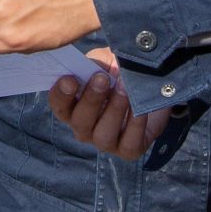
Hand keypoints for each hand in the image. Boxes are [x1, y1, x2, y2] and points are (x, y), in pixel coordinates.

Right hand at [46, 48, 171, 159]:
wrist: (152, 86)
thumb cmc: (120, 72)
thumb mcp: (105, 61)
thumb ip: (94, 63)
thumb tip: (88, 64)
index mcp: (73, 106)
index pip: (58, 105)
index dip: (60, 94)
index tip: (69, 79)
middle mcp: (85, 127)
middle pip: (79, 122)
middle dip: (90, 100)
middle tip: (101, 78)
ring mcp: (106, 141)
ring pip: (103, 136)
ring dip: (113, 111)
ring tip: (124, 90)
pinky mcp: (129, 150)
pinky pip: (129, 143)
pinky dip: (135, 124)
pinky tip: (140, 108)